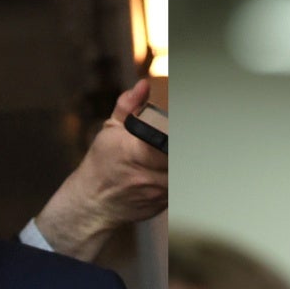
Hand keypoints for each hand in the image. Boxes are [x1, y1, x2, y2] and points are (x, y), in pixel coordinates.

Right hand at [33, 78, 167, 261]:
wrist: (94, 202)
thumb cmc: (102, 163)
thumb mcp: (110, 130)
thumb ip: (128, 106)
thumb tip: (143, 85)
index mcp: (136, 152)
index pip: (170, 140)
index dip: (178, 132)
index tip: (185, 121)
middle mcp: (151, 175)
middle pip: (180, 156)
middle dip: (183, 143)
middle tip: (195, 132)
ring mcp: (160, 192)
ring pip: (183, 171)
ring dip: (181, 160)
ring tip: (177, 150)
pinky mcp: (166, 203)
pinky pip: (179, 185)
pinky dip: (176, 174)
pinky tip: (168, 167)